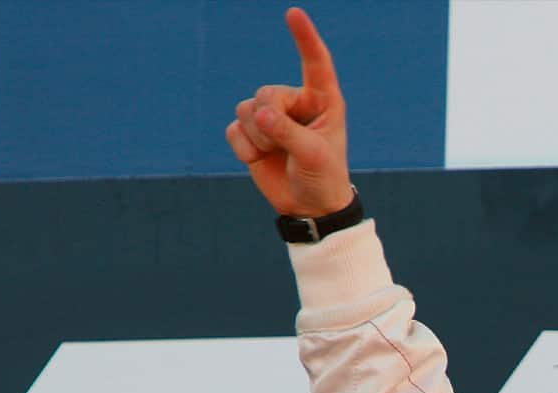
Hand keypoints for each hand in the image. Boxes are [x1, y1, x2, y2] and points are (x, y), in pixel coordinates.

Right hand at [227, 7, 353, 216]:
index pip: (315, 63)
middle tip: (286, 145)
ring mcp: (271, 117)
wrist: (309, 207)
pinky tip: (261, 160)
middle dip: (270, 121)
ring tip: (278, 154)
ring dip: (258, 138)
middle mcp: (296, 103)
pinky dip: (244, 148)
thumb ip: (287, 132)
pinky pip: (233, 129)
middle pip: (266, 93)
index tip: (294, 13)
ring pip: (247, 109)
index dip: (304, 38)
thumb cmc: (323, 177)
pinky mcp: (251, 134)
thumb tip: (258, 114)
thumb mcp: (313, 154)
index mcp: (323, 101)